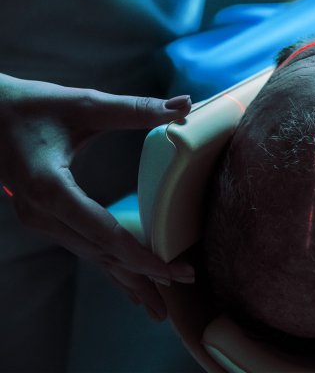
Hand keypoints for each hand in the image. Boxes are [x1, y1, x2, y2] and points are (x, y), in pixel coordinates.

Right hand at [0, 74, 193, 319]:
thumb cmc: (31, 105)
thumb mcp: (84, 104)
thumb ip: (135, 110)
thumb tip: (184, 105)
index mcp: (50, 190)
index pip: (105, 235)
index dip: (143, 256)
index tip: (176, 271)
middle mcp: (42, 214)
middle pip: (102, 253)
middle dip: (145, 272)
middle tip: (187, 280)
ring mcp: (40, 220)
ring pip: (93, 257)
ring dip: (128, 278)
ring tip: (160, 306)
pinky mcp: (45, 218)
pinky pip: (83, 248)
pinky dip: (111, 266)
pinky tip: (130, 286)